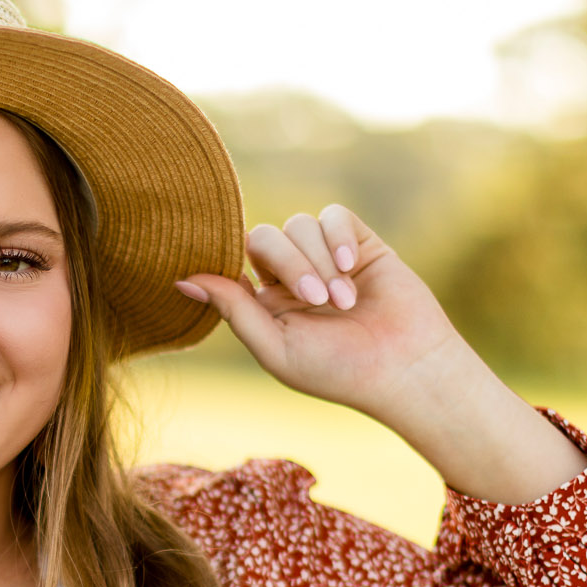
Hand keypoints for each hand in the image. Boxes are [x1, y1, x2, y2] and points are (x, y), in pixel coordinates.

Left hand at [174, 205, 465, 427]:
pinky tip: (353, 267)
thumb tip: (181, 280)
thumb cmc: (338, 370)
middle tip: (317, 299)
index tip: (254, 282)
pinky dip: (339, 238)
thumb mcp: (275, 346)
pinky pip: (333, 216)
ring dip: (320, 261)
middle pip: (265, 237)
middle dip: (290, 264)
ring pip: (300, 225)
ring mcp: (325, 256)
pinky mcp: (359, 242)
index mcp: (264, 303)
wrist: (404, 367)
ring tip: (345, 301)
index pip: (233, 262)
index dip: (238, 262)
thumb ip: (232, 309)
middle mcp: (291, 275)